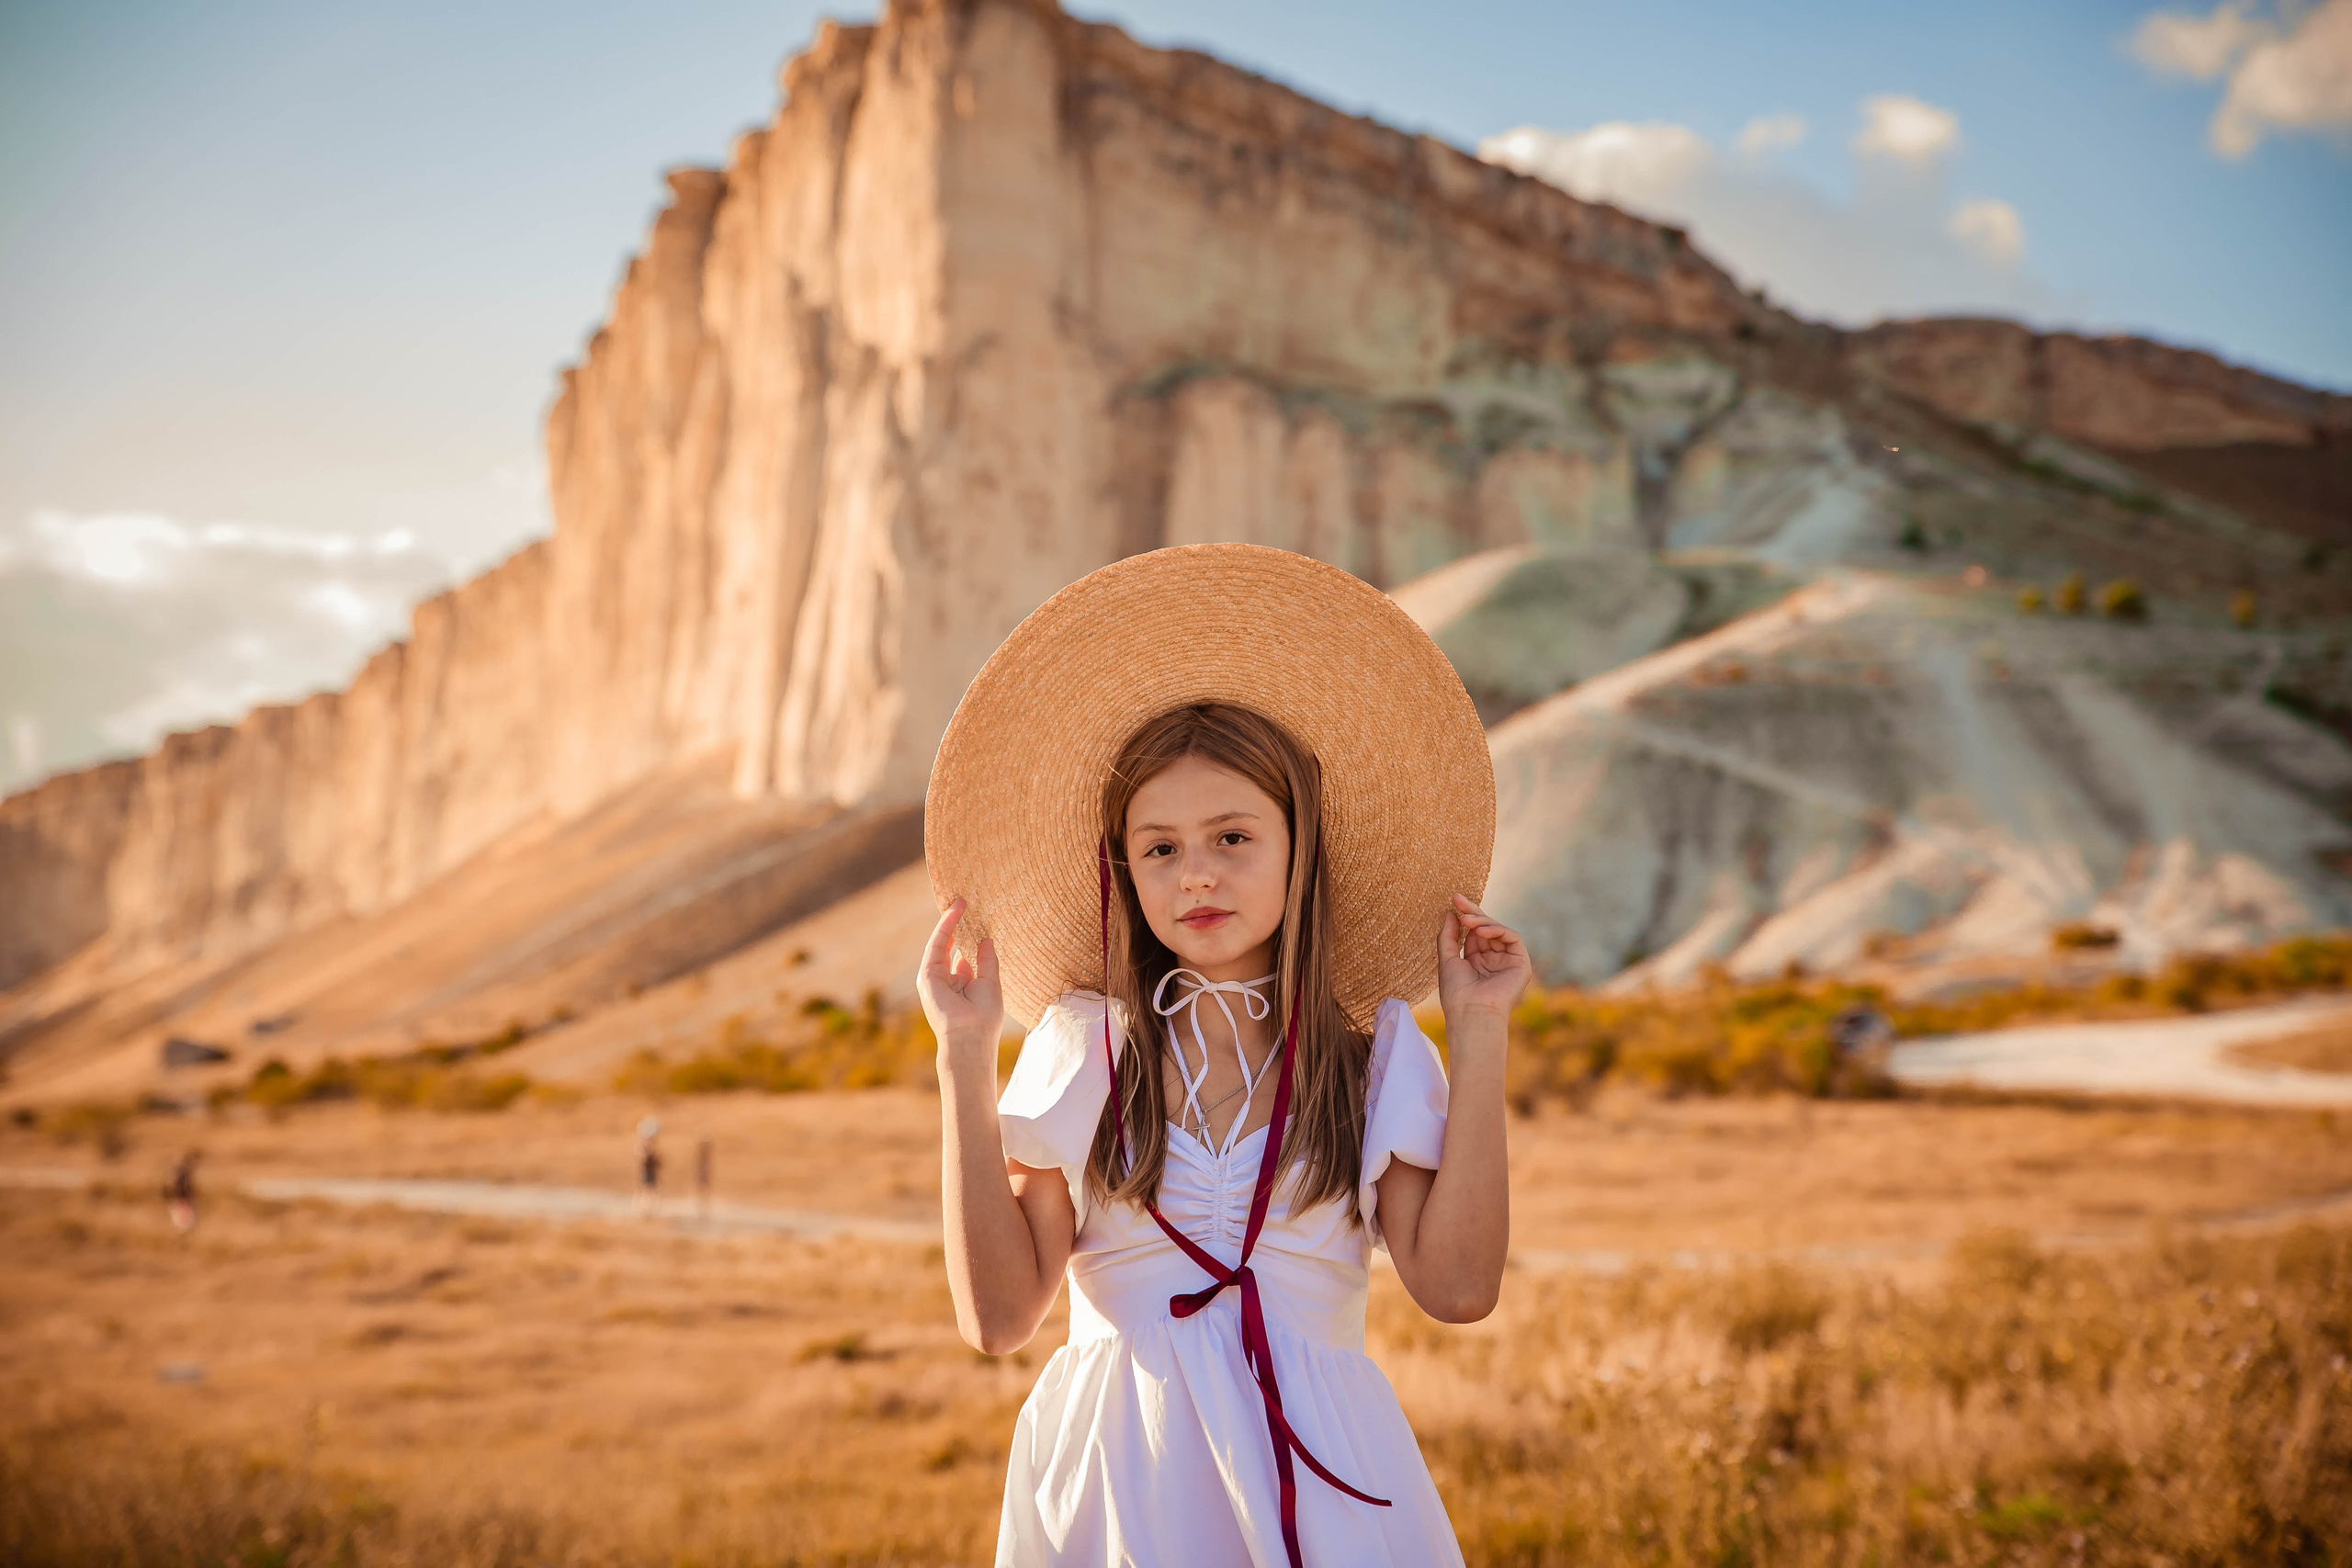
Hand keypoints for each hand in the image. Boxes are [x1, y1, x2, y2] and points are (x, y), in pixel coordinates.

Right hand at [920, 899, 1003, 1073]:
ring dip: (950, 921)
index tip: (976, 919)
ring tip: (961, 901)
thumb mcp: (991, 983)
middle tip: (966, 904)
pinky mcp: (927, 975)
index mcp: (962, 985)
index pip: (962, 956)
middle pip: (950, 947)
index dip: (968, 938)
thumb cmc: (984, 1016)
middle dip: (957, 926)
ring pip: (941, 943)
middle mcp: (947, 981)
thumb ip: (986, 961)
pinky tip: (955, 912)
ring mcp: (935, 978)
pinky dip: (945, 927)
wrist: (971, 1036)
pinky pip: (936, 945)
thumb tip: (986, 940)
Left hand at [1437, 893, 1531, 1022]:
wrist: (1471, 1013)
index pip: (1474, 932)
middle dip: (1473, 912)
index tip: (1453, 900)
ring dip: (1482, 922)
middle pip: (1486, 928)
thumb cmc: (1457, 993)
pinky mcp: (1521, 963)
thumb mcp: (1447, 960)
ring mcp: (1508, 961)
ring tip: (1467, 921)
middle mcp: (1493, 960)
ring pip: (1498, 930)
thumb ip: (1449, 936)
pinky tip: (1482, 931)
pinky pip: (1512, 938)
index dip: (1465, 915)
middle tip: (1458, 899)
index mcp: (1477, 961)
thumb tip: (1450, 913)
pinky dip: (1497, 930)